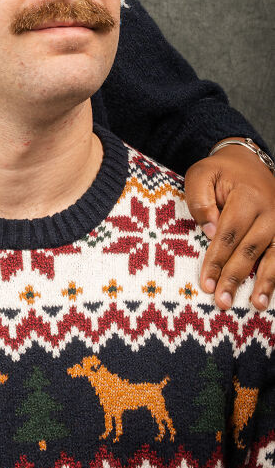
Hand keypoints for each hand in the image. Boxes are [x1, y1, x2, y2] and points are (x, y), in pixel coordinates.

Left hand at [185, 143, 274, 310]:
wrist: (249, 162)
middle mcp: (269, 211)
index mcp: (247, 196)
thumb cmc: (220, 172)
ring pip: (272, 256)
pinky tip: (267, 295)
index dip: (217, 259)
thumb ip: (200, 200)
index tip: (206, 282)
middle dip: (235, 277)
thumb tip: (209, 231)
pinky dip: (274, 276)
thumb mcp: (201, 174)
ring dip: (262, 283)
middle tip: (222, 300)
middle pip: (250, 249)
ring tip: (254, 305)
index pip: (229, 233)